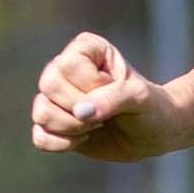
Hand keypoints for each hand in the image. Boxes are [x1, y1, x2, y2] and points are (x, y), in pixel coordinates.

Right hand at [31, 32, 177, 162]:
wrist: (154, 134)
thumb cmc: (150, 107)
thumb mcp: (140, 97)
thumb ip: (113, 98)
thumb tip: (80, 112)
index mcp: (85, 49)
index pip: (68, 65)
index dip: (91, 84)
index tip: (114, 88)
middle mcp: (64, 69)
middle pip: (48, 85)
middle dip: (79, 107)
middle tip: (104, 112)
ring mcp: (56, 98)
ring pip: (41, 112)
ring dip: (72, 127)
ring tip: (96, 125)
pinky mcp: (53, 125)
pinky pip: (40, 137)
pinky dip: (63, 144)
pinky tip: (84, 138)